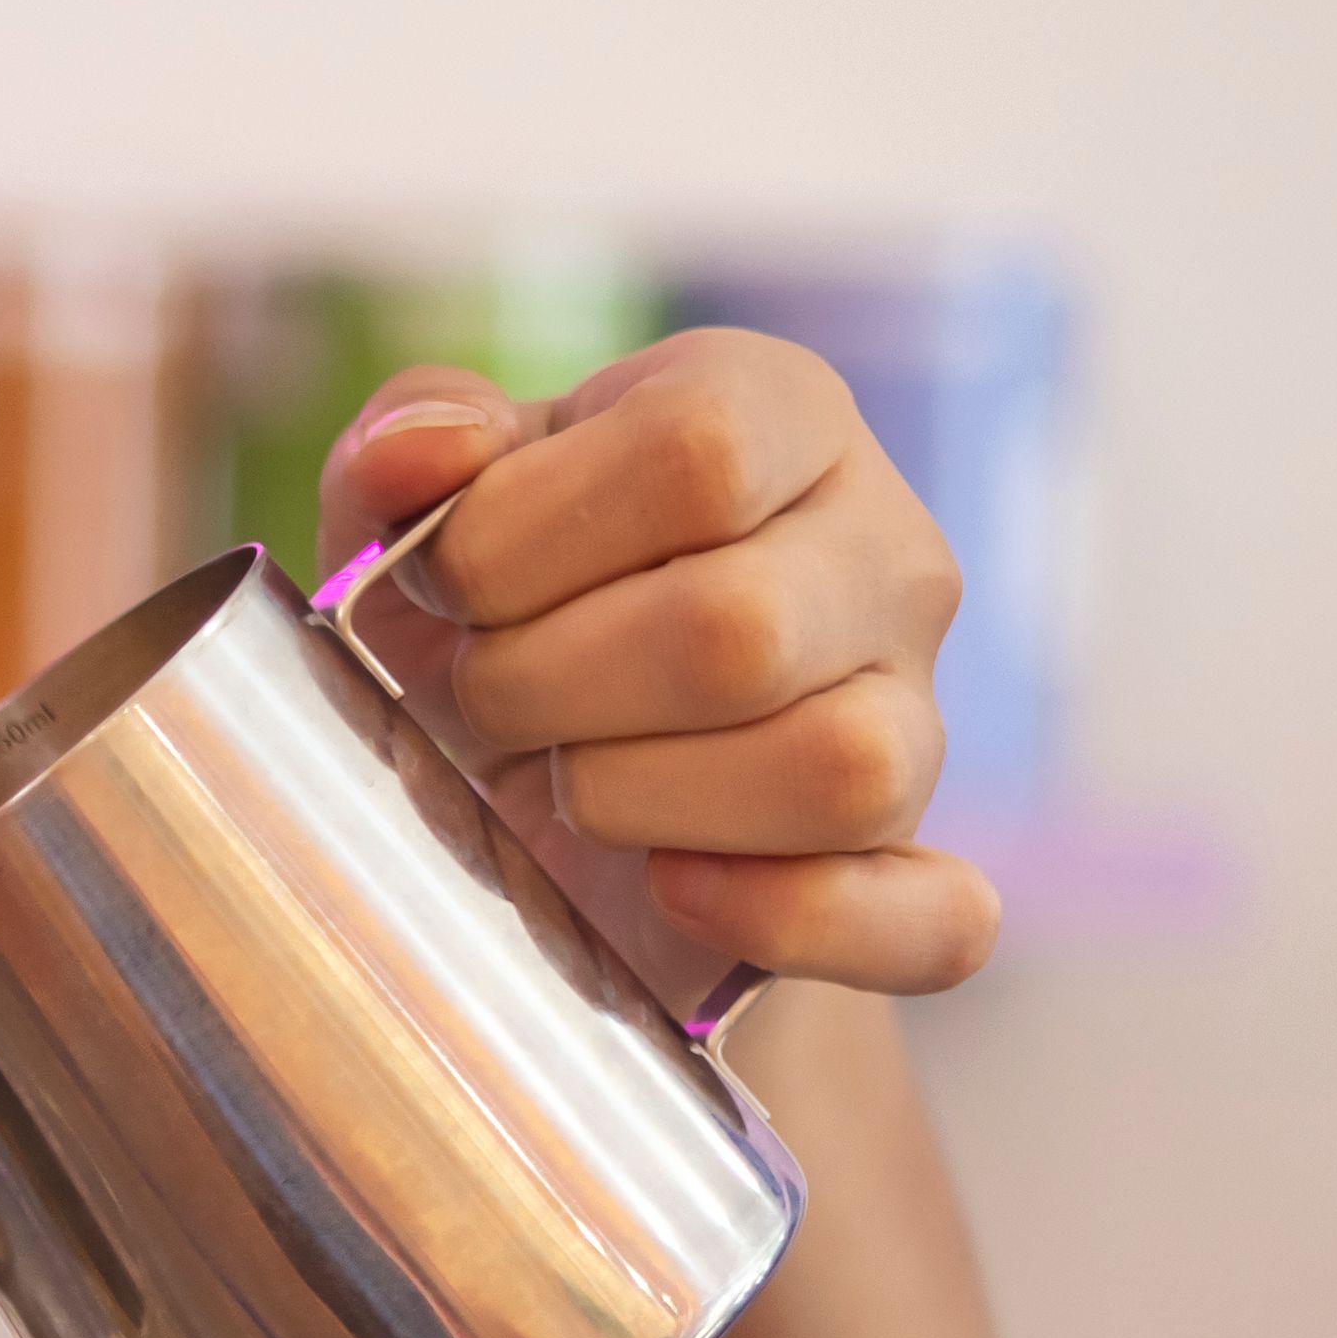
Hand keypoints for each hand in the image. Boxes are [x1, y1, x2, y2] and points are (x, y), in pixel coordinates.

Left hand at [317, 330, 996, 999]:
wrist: (525, 800)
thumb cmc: (490, 620)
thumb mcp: (420, 513)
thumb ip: (405, 444)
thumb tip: (419, 451)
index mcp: (777, 417)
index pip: (698, 449)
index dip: (524, 536)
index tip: (449, 589)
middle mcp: (883, 552)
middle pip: (742, 629)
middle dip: (545, 686)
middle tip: (484, 700)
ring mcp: (918, 714)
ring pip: (838, 772)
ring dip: (634, 802)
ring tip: (562, 782)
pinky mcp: (908, 870)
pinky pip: (931, 918)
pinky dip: (789, 919)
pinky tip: (670, 889)